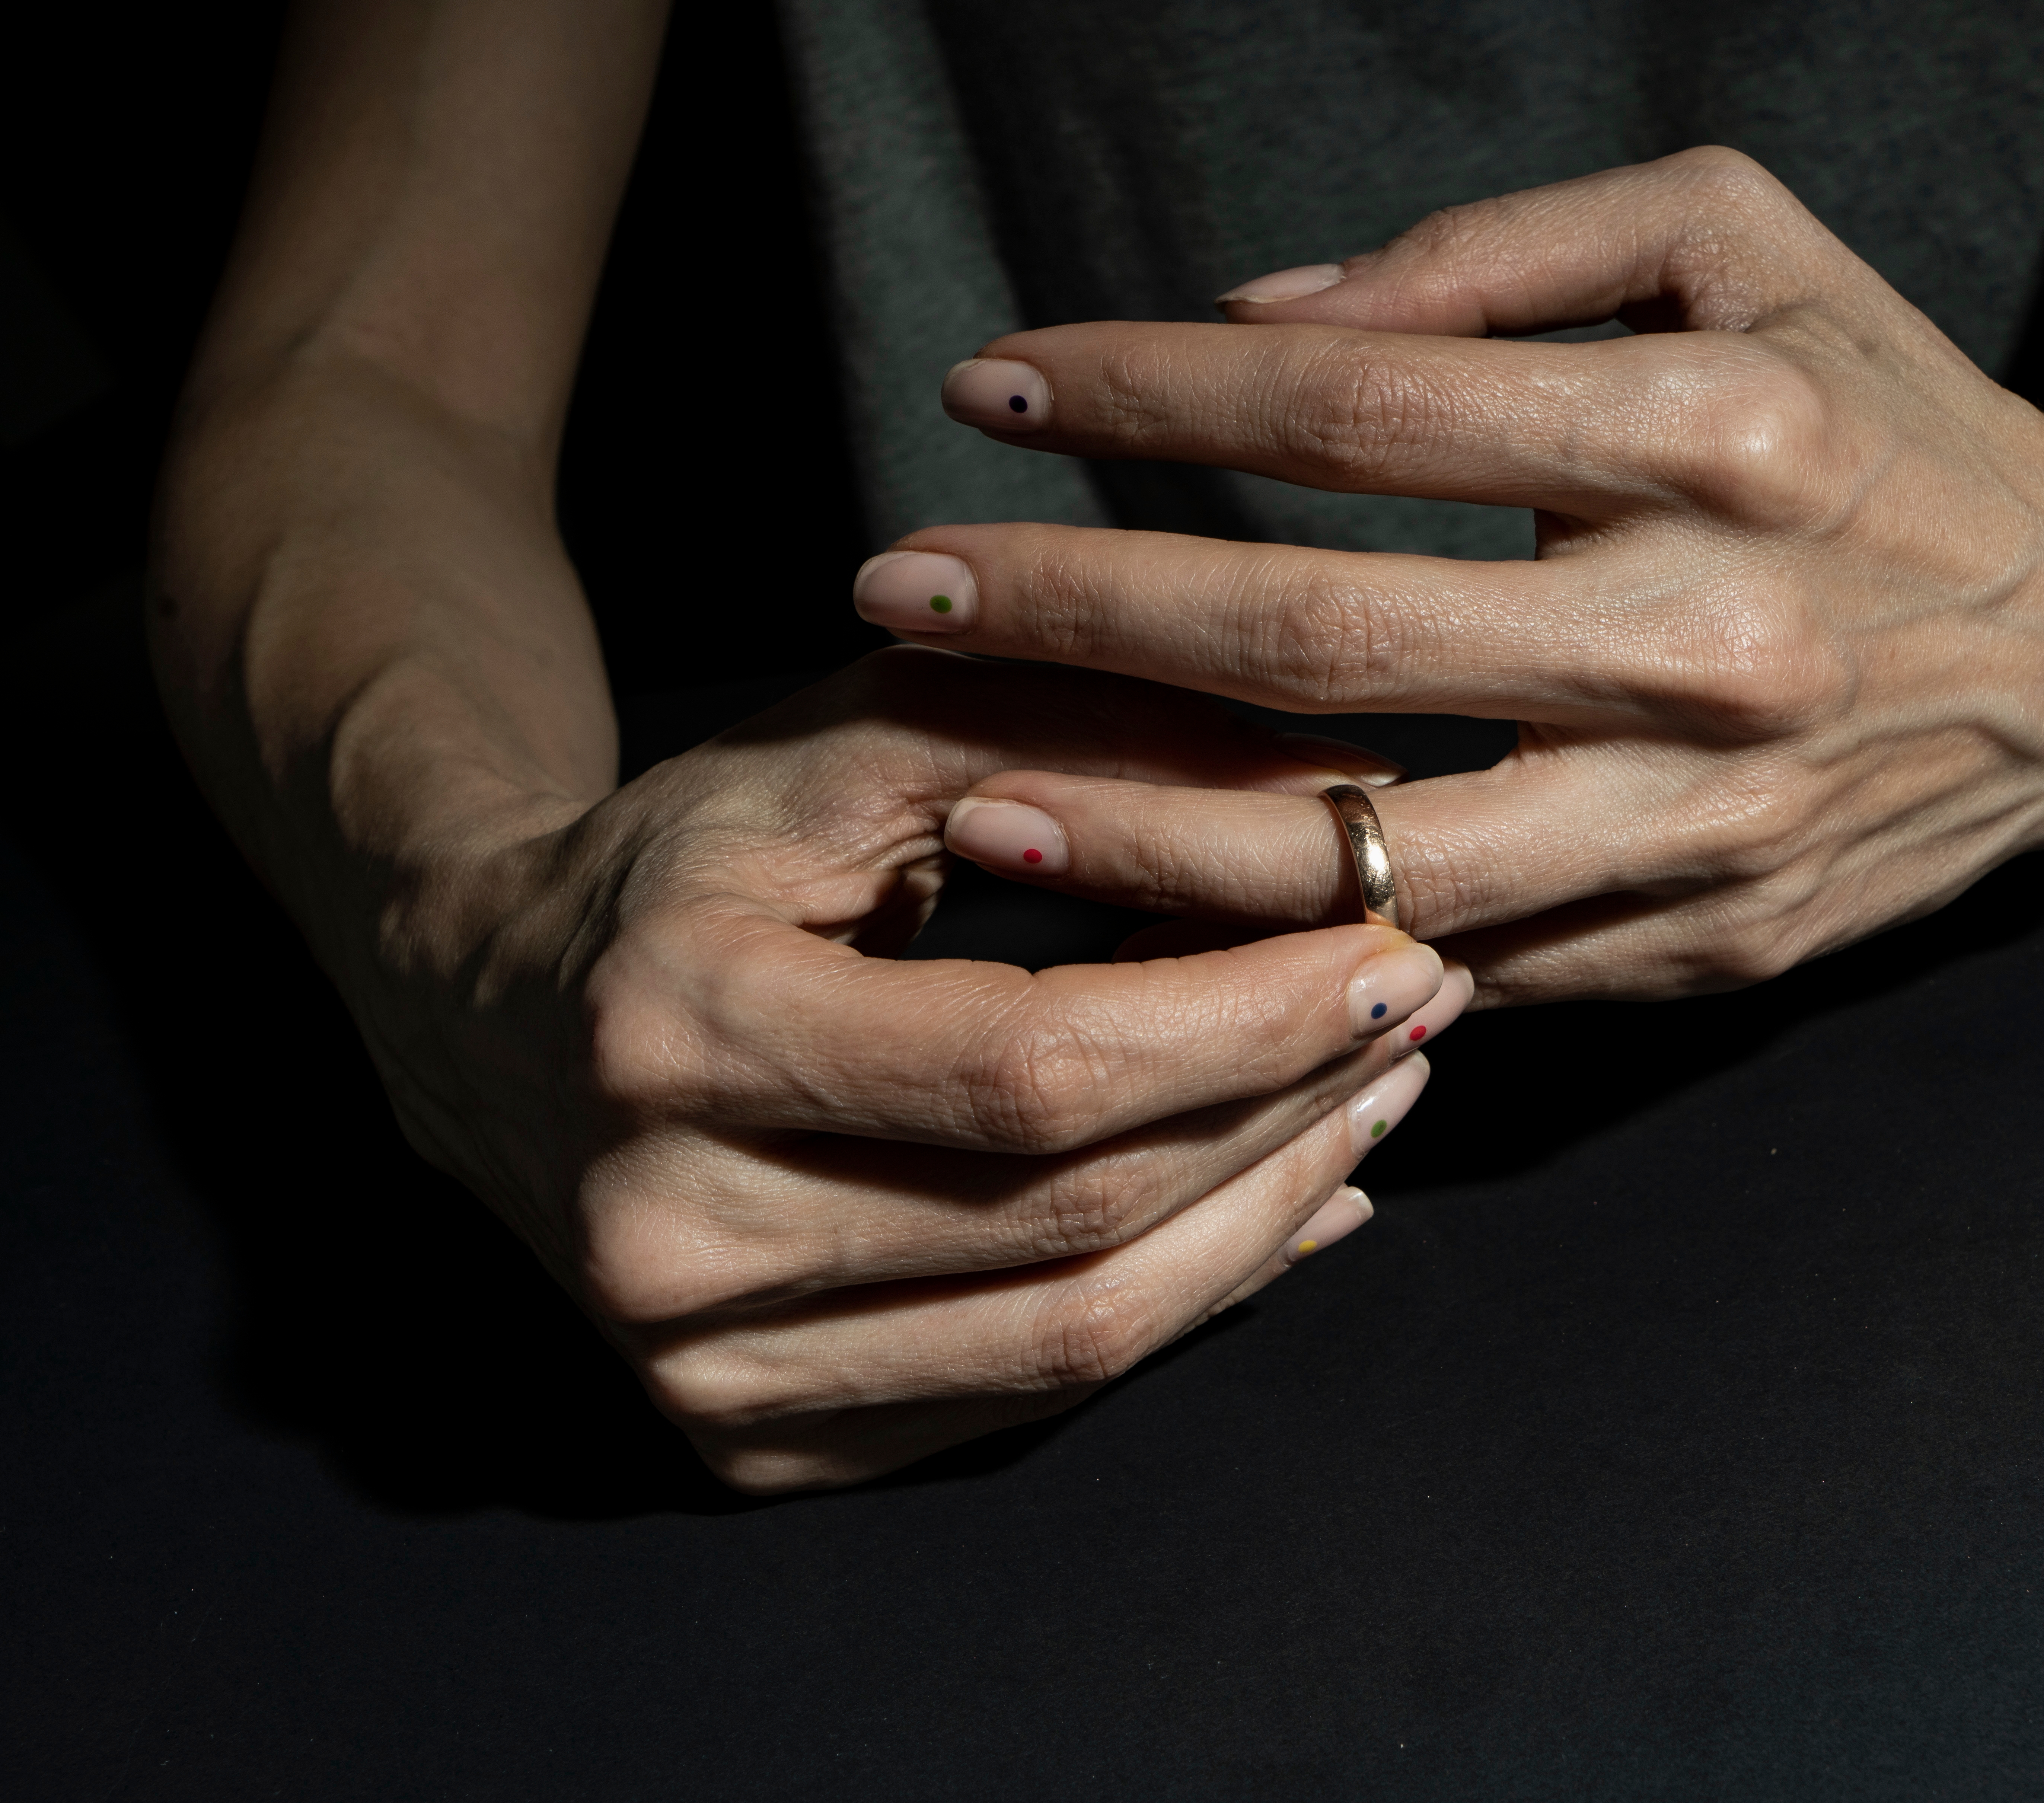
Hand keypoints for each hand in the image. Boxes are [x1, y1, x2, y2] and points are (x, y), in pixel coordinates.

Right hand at [354, 650, 1462, 1490]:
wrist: (482, 1008)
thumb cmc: (691, 862)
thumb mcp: (851, 749)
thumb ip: (1073, 742)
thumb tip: (1333, 802)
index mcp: (673, 1034)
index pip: (1034, 1070)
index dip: (1244, 1022)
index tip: (1392, 947)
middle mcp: (663, 1235)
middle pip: (1070, 1217)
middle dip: (1287, 1112)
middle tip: (1421, 1014)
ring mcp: (699, 1371)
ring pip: (1073, 1337)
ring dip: (1267, 1217)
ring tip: (1377, 1104)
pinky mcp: (746, 1441)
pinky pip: (1024, 1399)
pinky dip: (1185, 1303)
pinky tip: (1281, 1209)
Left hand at [850, 148, 2043, 1002]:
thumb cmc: (1894, 415)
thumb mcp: (1744, 245)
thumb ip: (1501, 253)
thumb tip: (1260, 314)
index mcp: (1728, 439)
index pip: (1361, 414)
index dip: (1146, 393)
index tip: (987, 389)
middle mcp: (1719, 646)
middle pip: (1329, 644)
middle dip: (1081, 617)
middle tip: (897, 591)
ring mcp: (1711, 828)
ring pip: (1365, 861)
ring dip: (1139, 832)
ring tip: (965, 788)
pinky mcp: (1707, 952)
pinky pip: (1453, 964)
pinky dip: (1285, 946)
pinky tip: (1147, 914)